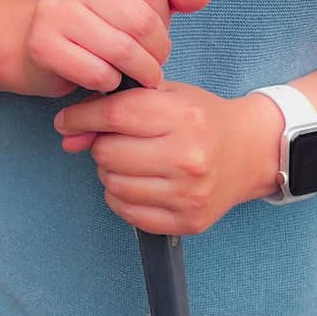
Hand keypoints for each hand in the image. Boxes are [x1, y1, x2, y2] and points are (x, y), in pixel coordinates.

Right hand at [17, 0, 211, 97]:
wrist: (40, 42)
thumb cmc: (98, 17)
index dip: (164, 18)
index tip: (156, 32)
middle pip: (140, 20)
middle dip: (158, 51)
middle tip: (155, 64)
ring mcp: (50, 7)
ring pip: (122, 50)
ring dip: (141, 72)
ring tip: (142, 75)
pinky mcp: (41, 44)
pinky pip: (97, 73)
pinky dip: (111, 84)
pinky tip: (107, 78)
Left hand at [53, 82, 281, 235]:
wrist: (249, 151)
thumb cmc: (201, 117)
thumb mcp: (165, 94)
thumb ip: (116, 106)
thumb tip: (69, 134)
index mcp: (183, 117)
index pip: (114, 116)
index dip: (81, 117)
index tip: (67, 121)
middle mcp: (188, 158)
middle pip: (108, 153)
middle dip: (100, 145)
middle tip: (114, 140)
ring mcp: (189, 194)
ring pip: (114, 185)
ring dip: (111, 171)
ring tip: (130, 160)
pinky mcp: (189, 221)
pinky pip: (128, 212)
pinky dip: (122, 197)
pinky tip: (138, 182)